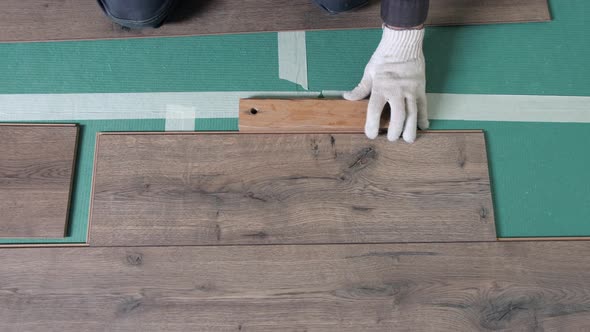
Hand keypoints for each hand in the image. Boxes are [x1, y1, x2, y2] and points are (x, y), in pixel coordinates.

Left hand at [344, 27, 428, 142]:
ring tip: (408, 140)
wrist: (403, 43)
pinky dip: (424, 116)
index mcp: (381, 87)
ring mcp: (410, 90)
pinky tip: (423, 126)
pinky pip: (423, 105)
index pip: (374, 110)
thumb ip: (361, 88)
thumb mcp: (369, 72)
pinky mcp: (420, 88)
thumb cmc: (384, 57)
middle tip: (391, 139)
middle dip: (395, 130)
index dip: (371, 124)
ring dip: (410, 128)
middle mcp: (397, 91)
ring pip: (412, 113)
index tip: (370, 134)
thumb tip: (348, 97)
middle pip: (397, 116)